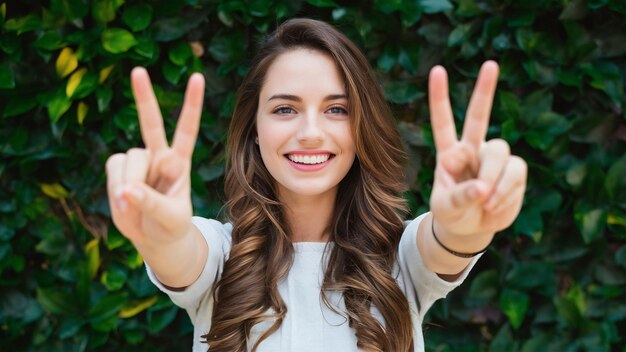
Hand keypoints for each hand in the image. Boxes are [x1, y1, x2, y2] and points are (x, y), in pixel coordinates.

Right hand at [105, 67, 204, 246]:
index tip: (196, 77)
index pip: (187, 129)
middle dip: (144, 97)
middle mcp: (159, 156)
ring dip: (128, 185)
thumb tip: (127, 190)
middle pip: (150, 123)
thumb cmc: (171, 225)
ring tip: (136, 206)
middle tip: (138, 71)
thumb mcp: (170, 218)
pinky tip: (125, 201)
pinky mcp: (119, 169)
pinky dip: (115, 189)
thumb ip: (151, 204)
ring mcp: (139, 161)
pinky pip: (113, 171)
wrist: (155, 236)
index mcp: (180, 162)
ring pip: (128, 160)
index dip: (191, 105)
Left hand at [428, 61, 526, 239]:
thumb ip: (460, 196)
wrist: (471, 228)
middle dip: (484, 90)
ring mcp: (493, 159)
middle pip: (479, 117)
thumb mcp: (446, 208)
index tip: (437, 70)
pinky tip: (494, 206)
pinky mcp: (514, 171)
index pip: (443, 122)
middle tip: (490, 64)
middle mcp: (472, 149)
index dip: (440, 97)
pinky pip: (514, 173)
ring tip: (484, 202)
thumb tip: (482, 189)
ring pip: (499, 153)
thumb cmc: (452, 214)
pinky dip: (505, 192)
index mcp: (449, 153)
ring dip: (492, 179)